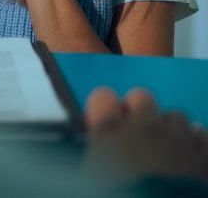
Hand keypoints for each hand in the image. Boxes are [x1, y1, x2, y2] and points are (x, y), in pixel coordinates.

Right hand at [84, 87, 207, 185]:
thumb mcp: (89, 180)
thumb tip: (97, 157)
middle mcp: (144, 129)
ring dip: (169, 127)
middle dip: (138, 111)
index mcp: (109, 134)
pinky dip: (196, 141)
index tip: (105, 123)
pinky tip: (190, 153)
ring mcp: (178, 140)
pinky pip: (203, 134)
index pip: (103, 97)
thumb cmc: (115, 195)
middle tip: (135, 135)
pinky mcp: (205, 158)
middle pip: (142, 97)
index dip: (104, 109)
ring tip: (165, 147)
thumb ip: (95, 159)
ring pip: (175, 115)